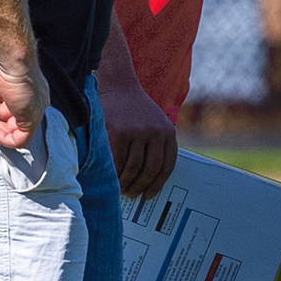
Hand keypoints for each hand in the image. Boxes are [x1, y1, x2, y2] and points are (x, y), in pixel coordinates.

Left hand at [0, 59, 41, 149]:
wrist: (13, 56)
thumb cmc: (23, 84)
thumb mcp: (29, 116)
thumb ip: (24, 134)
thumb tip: (18, 144)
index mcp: (35, 112)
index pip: (20, 134)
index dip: (5, 136)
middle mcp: (28, 102)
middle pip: (6, 120)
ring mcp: (17, 91)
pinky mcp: (6, 80)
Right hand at [101, 59, 179, 197]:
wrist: (118, 85)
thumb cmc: (135, 109)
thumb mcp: (155, 123)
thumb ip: (157, 145)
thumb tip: (149, 179)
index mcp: (168, 132)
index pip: (167, 165)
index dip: (158, 183)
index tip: (150, 194)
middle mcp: (155, 132)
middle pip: (150, 169)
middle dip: (141, 186)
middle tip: (133, 194)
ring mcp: (136, 132)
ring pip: (133, 167)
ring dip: (127, 182)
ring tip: (122, 189)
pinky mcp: (117, 132)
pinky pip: (117, 160)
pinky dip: (115, 172)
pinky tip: (111, 177)